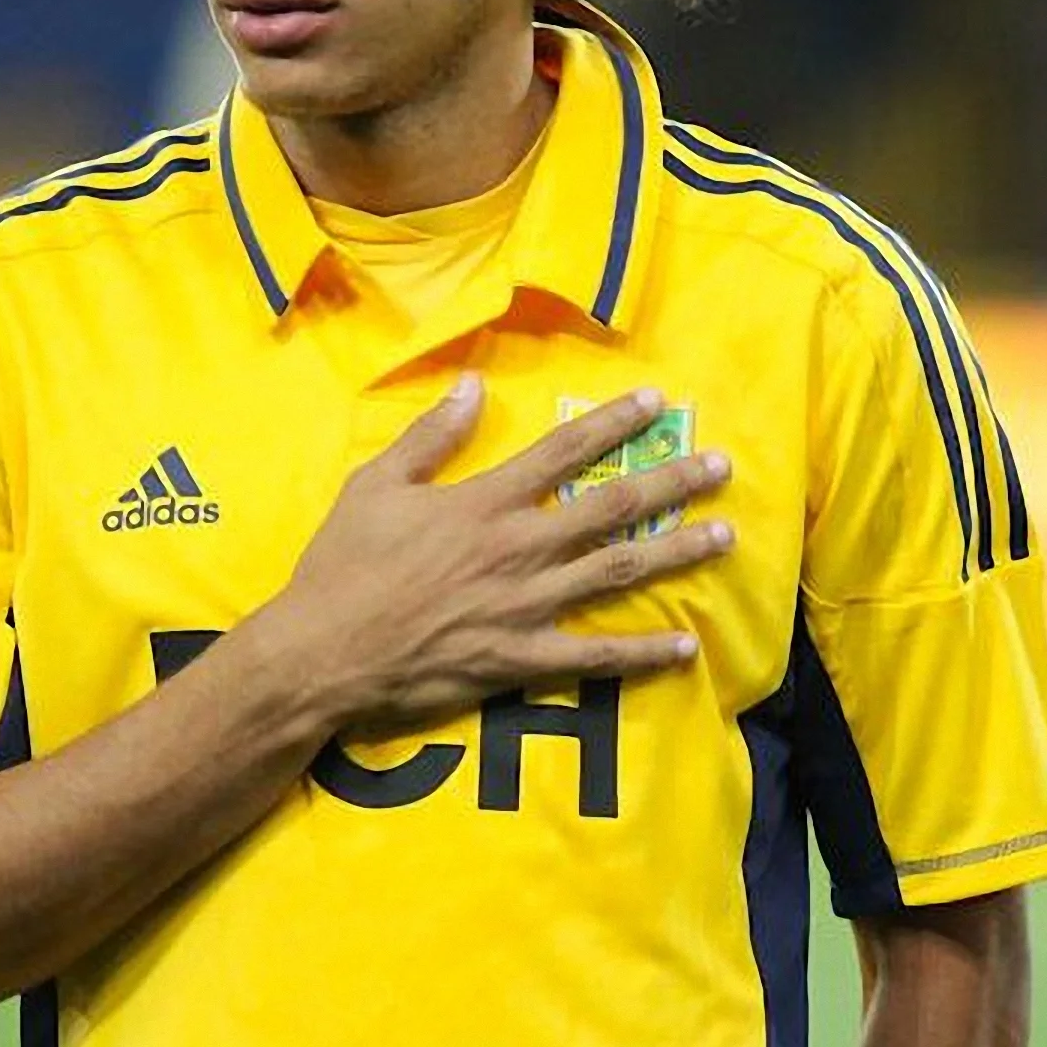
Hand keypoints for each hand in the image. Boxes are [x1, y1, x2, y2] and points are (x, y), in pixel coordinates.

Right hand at [275, 375, 732, 732]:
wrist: (323, 652)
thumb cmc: (342, 565)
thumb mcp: (375, 484)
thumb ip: (430, 436)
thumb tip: (472, 385)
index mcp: (483, 502)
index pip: (563, 452)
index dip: (614, 424)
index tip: (657, 403)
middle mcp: (517, 549)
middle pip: (611, 509)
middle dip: (671, 482)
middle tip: (720, 466)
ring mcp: (525, 607)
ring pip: (617, 573)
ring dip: (676, 552)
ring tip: (723, 535)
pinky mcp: (520, 661)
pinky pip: (595, 657)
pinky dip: (643, 653)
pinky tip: (686, 646)